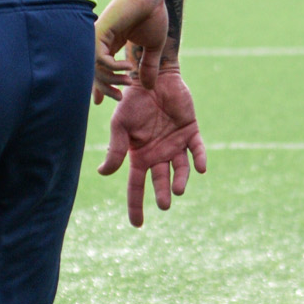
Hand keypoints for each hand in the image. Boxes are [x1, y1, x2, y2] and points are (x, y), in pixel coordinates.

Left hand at [96, 0, 168, 89]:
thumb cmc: (152, 14)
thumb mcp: (153, 47)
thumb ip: (148, 66)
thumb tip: (150, 87)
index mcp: (111, 43)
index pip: (99, 69)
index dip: (100, 86)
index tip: (105, 100)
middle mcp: (101, 41)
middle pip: (93, 72)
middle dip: (105, 88)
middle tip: (119, 97)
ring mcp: (98, 37)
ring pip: (94, 68)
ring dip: (111, 79)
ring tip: (129, 81)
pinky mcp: (100, 32)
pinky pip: (99, 58)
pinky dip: (113, 67)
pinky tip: (128, 67)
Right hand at [97, 70, 206, 227]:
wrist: (152, 78)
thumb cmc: (133, 101)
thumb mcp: (120, 125)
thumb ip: (116, 149)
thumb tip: (104, 173)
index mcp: (140, 155)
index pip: (137, 185)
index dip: (136, 205)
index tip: (137, 225)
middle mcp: (158, 154)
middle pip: (160, 181)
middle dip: (161, 194)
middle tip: (164, 204)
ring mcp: (176, 144)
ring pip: (180, 169)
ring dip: (180, 180)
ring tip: (177, 190)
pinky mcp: (191, 132)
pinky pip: (197, 149)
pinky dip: (199, 159)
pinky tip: (199, 168)